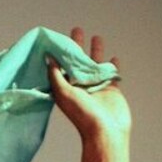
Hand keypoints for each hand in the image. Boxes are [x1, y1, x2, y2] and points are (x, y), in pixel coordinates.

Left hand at [48, 28, 131, 143]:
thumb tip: (48, 58)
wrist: (105, 131)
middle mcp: (80, 88)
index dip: (60, 52)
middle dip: (77, 46)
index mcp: (67, 89)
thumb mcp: (64, 94)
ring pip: (95, 65)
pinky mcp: (110, 90)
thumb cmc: (83, 115)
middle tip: (77, 30)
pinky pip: (111, 73)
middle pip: (78, 62)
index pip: (62, 66)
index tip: (58, 37)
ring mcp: (96, 88)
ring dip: (96, 51)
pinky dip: (112, 65)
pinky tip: (113, 57)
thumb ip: (55, 76)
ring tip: (96, 37)